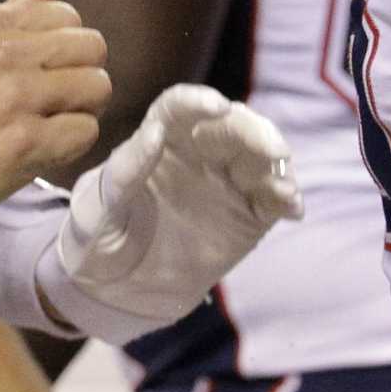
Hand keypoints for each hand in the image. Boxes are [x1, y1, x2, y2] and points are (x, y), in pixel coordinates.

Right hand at [0, 0, 108, 224]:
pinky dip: (71, 144)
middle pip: (93, 48)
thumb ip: (13, 11)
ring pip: (96, 87)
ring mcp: (19, 97)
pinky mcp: (25, 142)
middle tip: (57, 100)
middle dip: (82, 74)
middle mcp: (8, 53)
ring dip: (81, 110)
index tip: (46, 70)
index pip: (67, 15)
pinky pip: (84, 131)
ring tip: (53, 126)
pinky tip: (45, 150)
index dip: (65, 46)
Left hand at [43, 84, 300, 341]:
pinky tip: (292, 209)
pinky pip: (273, 198)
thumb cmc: (100, 238)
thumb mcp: (98, 209)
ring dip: (278, 164)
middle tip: (273, 150)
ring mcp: (228, 181)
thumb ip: (125, 171)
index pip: (180, 107)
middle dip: (256, 132)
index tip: (217, 106)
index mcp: (159, 138)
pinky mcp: (248, 214)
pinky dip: (287, 198)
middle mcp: (200, 151)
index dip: (198, 101)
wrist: (120, 290)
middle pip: (232, 125)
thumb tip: (153, 132)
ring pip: (260, 156)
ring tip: (283, 189)